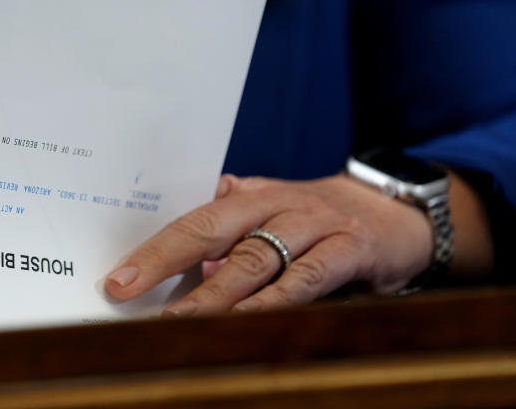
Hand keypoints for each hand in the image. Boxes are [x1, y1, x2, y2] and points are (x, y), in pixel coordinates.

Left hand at [104, 174, 436, 315]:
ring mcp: (313, 224)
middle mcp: (276, 204)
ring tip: (181, 318)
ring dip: (215, 291)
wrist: (397, 211)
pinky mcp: (350, 248)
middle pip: (212, 228)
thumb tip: (186, 261)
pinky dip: (277, 299)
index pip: (193, 219)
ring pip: (255, 257)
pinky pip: (309, 275)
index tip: (119, 278)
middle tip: (130, 288)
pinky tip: (249, 320)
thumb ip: (231, 230)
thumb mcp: (273, 213)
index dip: (155, 248)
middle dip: (167, 258)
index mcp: (250, 196)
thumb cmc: (318, 219)